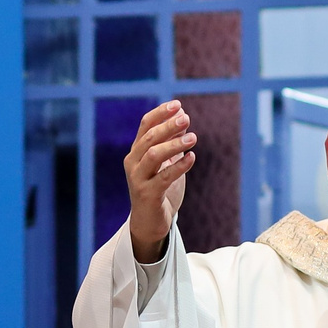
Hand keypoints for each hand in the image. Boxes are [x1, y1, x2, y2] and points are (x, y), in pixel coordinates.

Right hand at [124, 100, 194, 260]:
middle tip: (186, 118)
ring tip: (193, 138)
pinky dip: (178, 166)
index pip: (145, 125)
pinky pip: (163, 177)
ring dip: (174, 144)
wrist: (150, 222)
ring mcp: (138, 179)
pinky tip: (191, 158)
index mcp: (137, 152)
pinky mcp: (147, 195)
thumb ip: (172, 142)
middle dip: (168, 126)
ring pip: (153, 155)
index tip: (178, 104)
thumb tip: (182, 117)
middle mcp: (133, 163)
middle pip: (149, 138)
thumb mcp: (167, 163)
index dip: (160, 113)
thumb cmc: (159, 190)